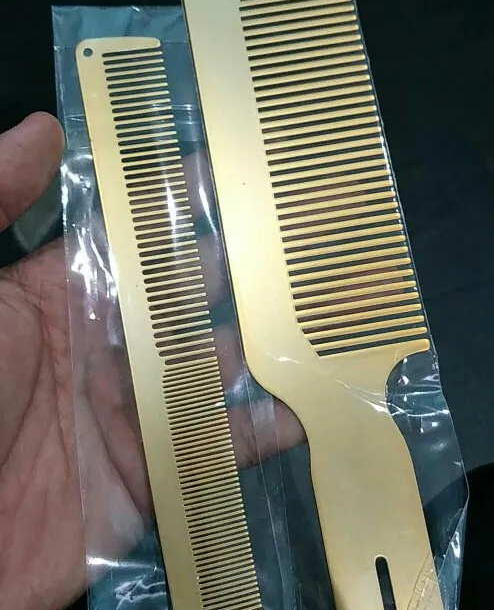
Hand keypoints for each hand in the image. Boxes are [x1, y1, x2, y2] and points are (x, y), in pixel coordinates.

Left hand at [0, 114, 304, 609]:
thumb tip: (42, 126)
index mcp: (62, 297)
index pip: (141, 238)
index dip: (190, 200)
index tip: (250, 164)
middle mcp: (107, 350)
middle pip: (196, 301)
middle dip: (252, 268)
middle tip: (321, 235)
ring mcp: (131, 416)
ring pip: (217, 371)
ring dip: (270, 346)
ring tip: (334, 315)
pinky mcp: (146, 482)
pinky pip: (214, 451)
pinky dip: (259, 433)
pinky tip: (304, 408)